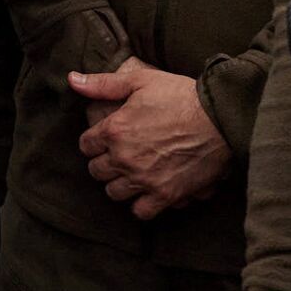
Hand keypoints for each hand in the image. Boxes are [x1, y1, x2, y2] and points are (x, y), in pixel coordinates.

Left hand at [69, 56, 230, 218]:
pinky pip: (140, 211)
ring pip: (114, 193)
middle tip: (118, 155)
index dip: (94, 141)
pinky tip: (147, 190)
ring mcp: (144, 179)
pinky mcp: (165, 195)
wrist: (218, 118)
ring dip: (119, 183)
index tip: (105, 139)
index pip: (85, 146)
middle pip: (96, 172)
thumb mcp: (139, 81)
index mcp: (115, 129)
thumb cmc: (180, 95)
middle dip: (104, 162)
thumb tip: (72, 80)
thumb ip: (102, 84)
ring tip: (130, 173)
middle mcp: (124, 158)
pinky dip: (140, 204)